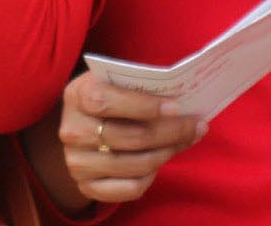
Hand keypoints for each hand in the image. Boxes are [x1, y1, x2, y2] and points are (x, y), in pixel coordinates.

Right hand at [34, 72, 203, 207]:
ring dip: (168, 152)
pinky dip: (151, 176)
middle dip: (171, 132)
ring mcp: (77, 161)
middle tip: (197, 126)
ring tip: (185, 141)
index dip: (143, 106)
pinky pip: (131, 188)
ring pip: (137, 164)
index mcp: (76, 96)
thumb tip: (182, 97)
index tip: (176, 107)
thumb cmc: (107, 99)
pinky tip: (160, 160)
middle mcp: (72, 130)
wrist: (80, 129)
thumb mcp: (112, 83)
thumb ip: (138, 86)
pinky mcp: (87, 186)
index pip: (106, 102)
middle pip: (131, 137)